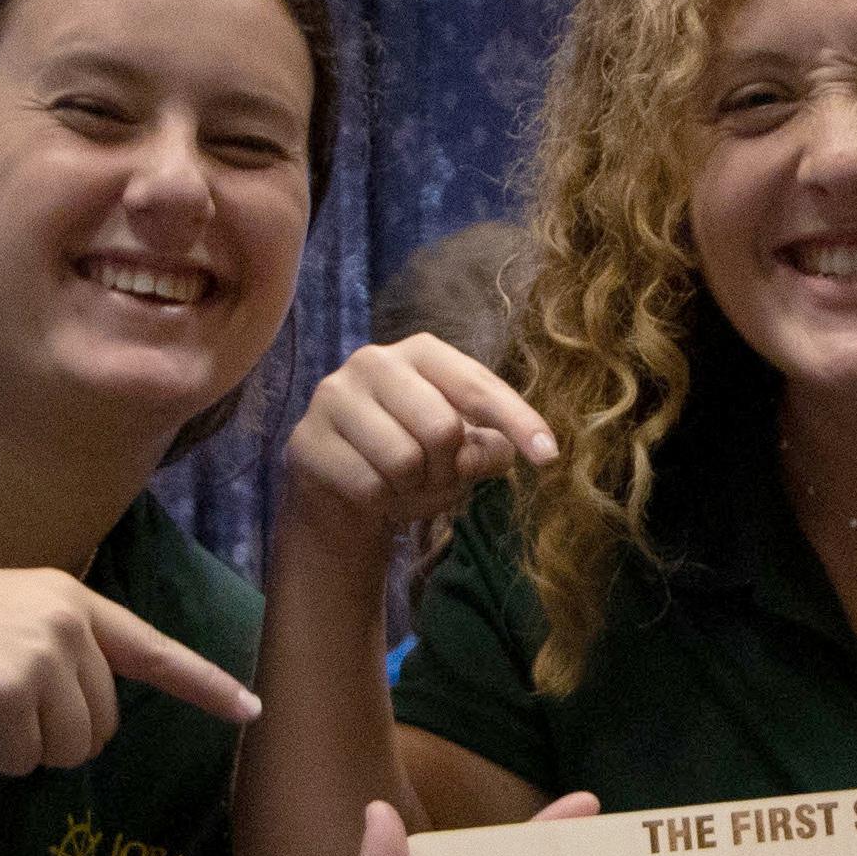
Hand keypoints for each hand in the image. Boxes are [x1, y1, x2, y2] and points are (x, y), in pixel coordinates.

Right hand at [0, 567, 257, 773]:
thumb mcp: (2, 619)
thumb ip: (56, 652)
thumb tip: (85, 720)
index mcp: (69, 599)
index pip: (151, 647)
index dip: (203, 684)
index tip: (249, 709)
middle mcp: (67, 620)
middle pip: (103, 723)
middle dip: (56, 735)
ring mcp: (43, 655)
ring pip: (70, 749)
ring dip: (23, 748)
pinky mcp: (12, 692)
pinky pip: (26, 761)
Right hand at [282, 339, 555, 548]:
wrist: (340, 494)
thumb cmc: (413, 462)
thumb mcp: (462, 454)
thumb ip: (489, 449)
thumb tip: (499, 454)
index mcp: (421, 352)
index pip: (478, 387)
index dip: (518, 423)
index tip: (549, 457)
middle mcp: (374, 361)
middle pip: (442, 429)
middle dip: (446, 469)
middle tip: (431, 475)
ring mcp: (333, 397)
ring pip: (403, 462)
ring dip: (412, 489)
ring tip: (399, 483)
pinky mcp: (307, 439)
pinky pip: (368, 487)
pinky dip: (380, 503)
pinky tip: (369, 492)